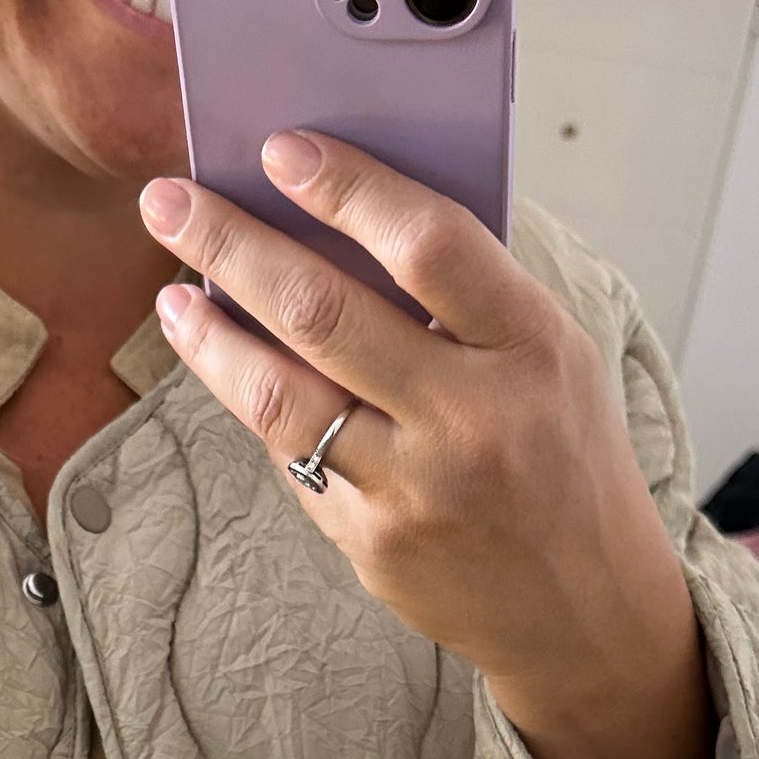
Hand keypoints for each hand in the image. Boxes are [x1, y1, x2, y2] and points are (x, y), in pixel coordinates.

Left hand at [138, 132, 719, 758]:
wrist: (588, 608)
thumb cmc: (564, 459)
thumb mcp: (553, 359)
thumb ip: (470, 298)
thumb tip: (348, 217)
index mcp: (532, 349)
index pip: (429, 244)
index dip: (346, 188)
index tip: (279, 150)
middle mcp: (474, 419)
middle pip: (325, 313)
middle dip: (231, 246)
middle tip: (170, 201)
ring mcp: (418, 490)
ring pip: (282, 398)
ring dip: (212, 337)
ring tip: (175, 294)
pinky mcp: (376, 546)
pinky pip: (297, 464)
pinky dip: (259, 409)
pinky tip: (231, 371)